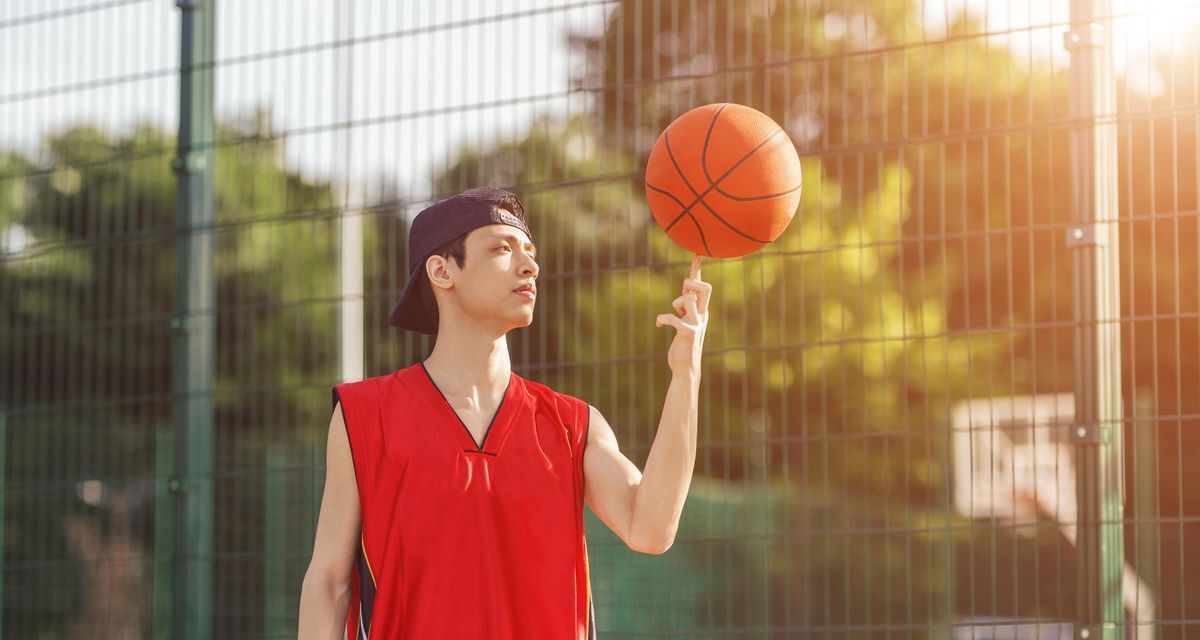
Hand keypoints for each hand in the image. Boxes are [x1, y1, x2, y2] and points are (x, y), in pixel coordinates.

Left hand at [655, 255, 709, 375]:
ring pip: (687, 298)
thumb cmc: (684, 345)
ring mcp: (696, 324)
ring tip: (674, 315)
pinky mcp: (687, 333)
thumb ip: (686, 307)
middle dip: (691, 283)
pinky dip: (662, 319)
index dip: (697, 270)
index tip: (696, 253)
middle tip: (683, 294)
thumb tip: (685, 292)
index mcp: (702, 311)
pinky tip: (659, 325)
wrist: (686, 368)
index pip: (703, 287)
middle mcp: (702, 315)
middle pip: (705, 287)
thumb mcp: (687, 322)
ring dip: (676, 303)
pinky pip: (672, 317)